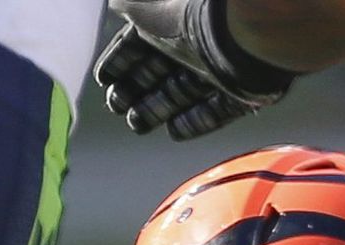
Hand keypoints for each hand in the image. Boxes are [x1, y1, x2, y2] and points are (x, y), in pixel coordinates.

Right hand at [96, 0, 292, 140]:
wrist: (240, 34)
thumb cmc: (188, 18)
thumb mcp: (145, 8)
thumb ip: (128, 8)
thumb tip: (115, 6)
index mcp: (171, 22)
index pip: (139, 44)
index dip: (120, 61)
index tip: (103, 80)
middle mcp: (193, 46)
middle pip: (159, 72)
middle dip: (135, 90)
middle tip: (115, 107)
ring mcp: (217, 71)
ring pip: (183, 93)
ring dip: (157, 109)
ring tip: (135, 125)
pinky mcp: (240, 94)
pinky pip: (215, 112)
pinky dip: (195, 122)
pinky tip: (174, 132)